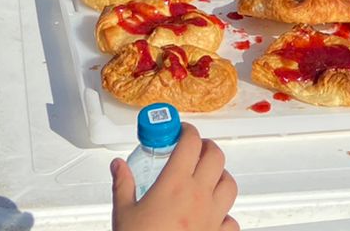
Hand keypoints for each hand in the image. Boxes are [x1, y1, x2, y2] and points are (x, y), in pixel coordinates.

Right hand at [111, 126, 238, 230]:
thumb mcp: (123, 213)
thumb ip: (122, 184)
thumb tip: (118, 166)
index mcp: (175, 183)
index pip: (191, 142)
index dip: (188, 131)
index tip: (181, 131)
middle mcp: (199, 195)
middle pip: (216, 157)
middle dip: (207, 148)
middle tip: (195, 150)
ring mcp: (213, 217)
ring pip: (230, 184)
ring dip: (220, 176)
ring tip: (208, 178)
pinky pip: (231, 219)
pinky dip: (225, 214)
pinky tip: (213, 216)